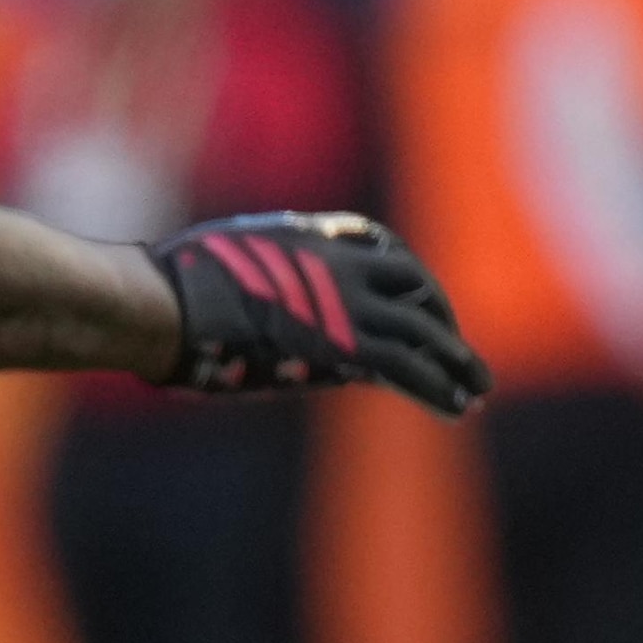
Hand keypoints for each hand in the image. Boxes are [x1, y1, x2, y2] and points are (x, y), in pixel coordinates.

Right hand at [150, 212, 492, 417]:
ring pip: (427, 329)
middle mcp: (343, 264)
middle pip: (416, 285)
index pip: (382, 247)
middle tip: (457, 350)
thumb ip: (267, 264)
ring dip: (458, 360)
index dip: (403, 277)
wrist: (164, 304)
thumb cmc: (174, 281)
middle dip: (440, 318)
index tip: (415, 300)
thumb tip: (268, 292)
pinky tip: (458, 407)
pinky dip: (440, 387)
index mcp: (314, 235)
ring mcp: (349, 303)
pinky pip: (411, 367)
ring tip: (479, 386)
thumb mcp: (232, 253)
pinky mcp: (347, 346)